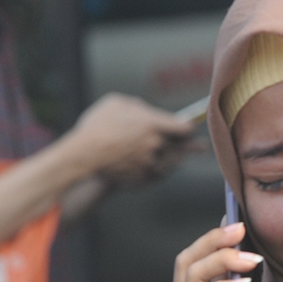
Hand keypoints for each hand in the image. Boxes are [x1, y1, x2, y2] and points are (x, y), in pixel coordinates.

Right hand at [69, 93, 194, 181]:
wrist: (81, 156)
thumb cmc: (96, 127)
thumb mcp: (115, 103)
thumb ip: (137, 106)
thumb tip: (147, 112)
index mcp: (153, 124)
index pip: (185, 128)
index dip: (188, 129)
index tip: (189, 130)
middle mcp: (156, 144)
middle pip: (178, 146)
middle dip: (183, 145)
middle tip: (201, 147)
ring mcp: (150, 163)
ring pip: (169, 161)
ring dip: (170, 158)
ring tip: (176, 158)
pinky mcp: (144, 178)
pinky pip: (158, 174)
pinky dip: (159, 170)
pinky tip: (160, 167)